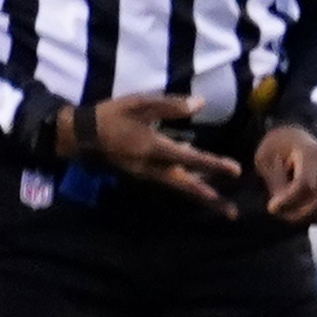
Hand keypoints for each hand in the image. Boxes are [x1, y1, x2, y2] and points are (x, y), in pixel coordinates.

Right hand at [78, 92, 238, 209]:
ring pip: (178, 187)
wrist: (80, 135)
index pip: (189, 158)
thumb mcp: (139, 104)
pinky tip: (199, 186)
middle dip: (210, 198)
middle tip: (232, 213)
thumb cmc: (111, 116)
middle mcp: (151, 166)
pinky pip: (168, 183)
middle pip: (186, 185)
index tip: (235, 171)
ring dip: (200, 196)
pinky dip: (186, 187)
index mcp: (153, 148)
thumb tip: (201, 103)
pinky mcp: (142, 174)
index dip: (213, 164)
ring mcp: (146, 173)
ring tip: (221, 206)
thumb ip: (170, 105)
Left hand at [255, 127, 316, 225]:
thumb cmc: (276, 147)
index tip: (271, 207)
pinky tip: (293, 211)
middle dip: (298, 213)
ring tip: (283, 214)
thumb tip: (280, 208)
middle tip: (277, 214)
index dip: (288, 201)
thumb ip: (275, 183)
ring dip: (303, 216)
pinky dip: (308, 213)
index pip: (305, 185)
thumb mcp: (266, 160)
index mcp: (311, 153)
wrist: (294, 136)